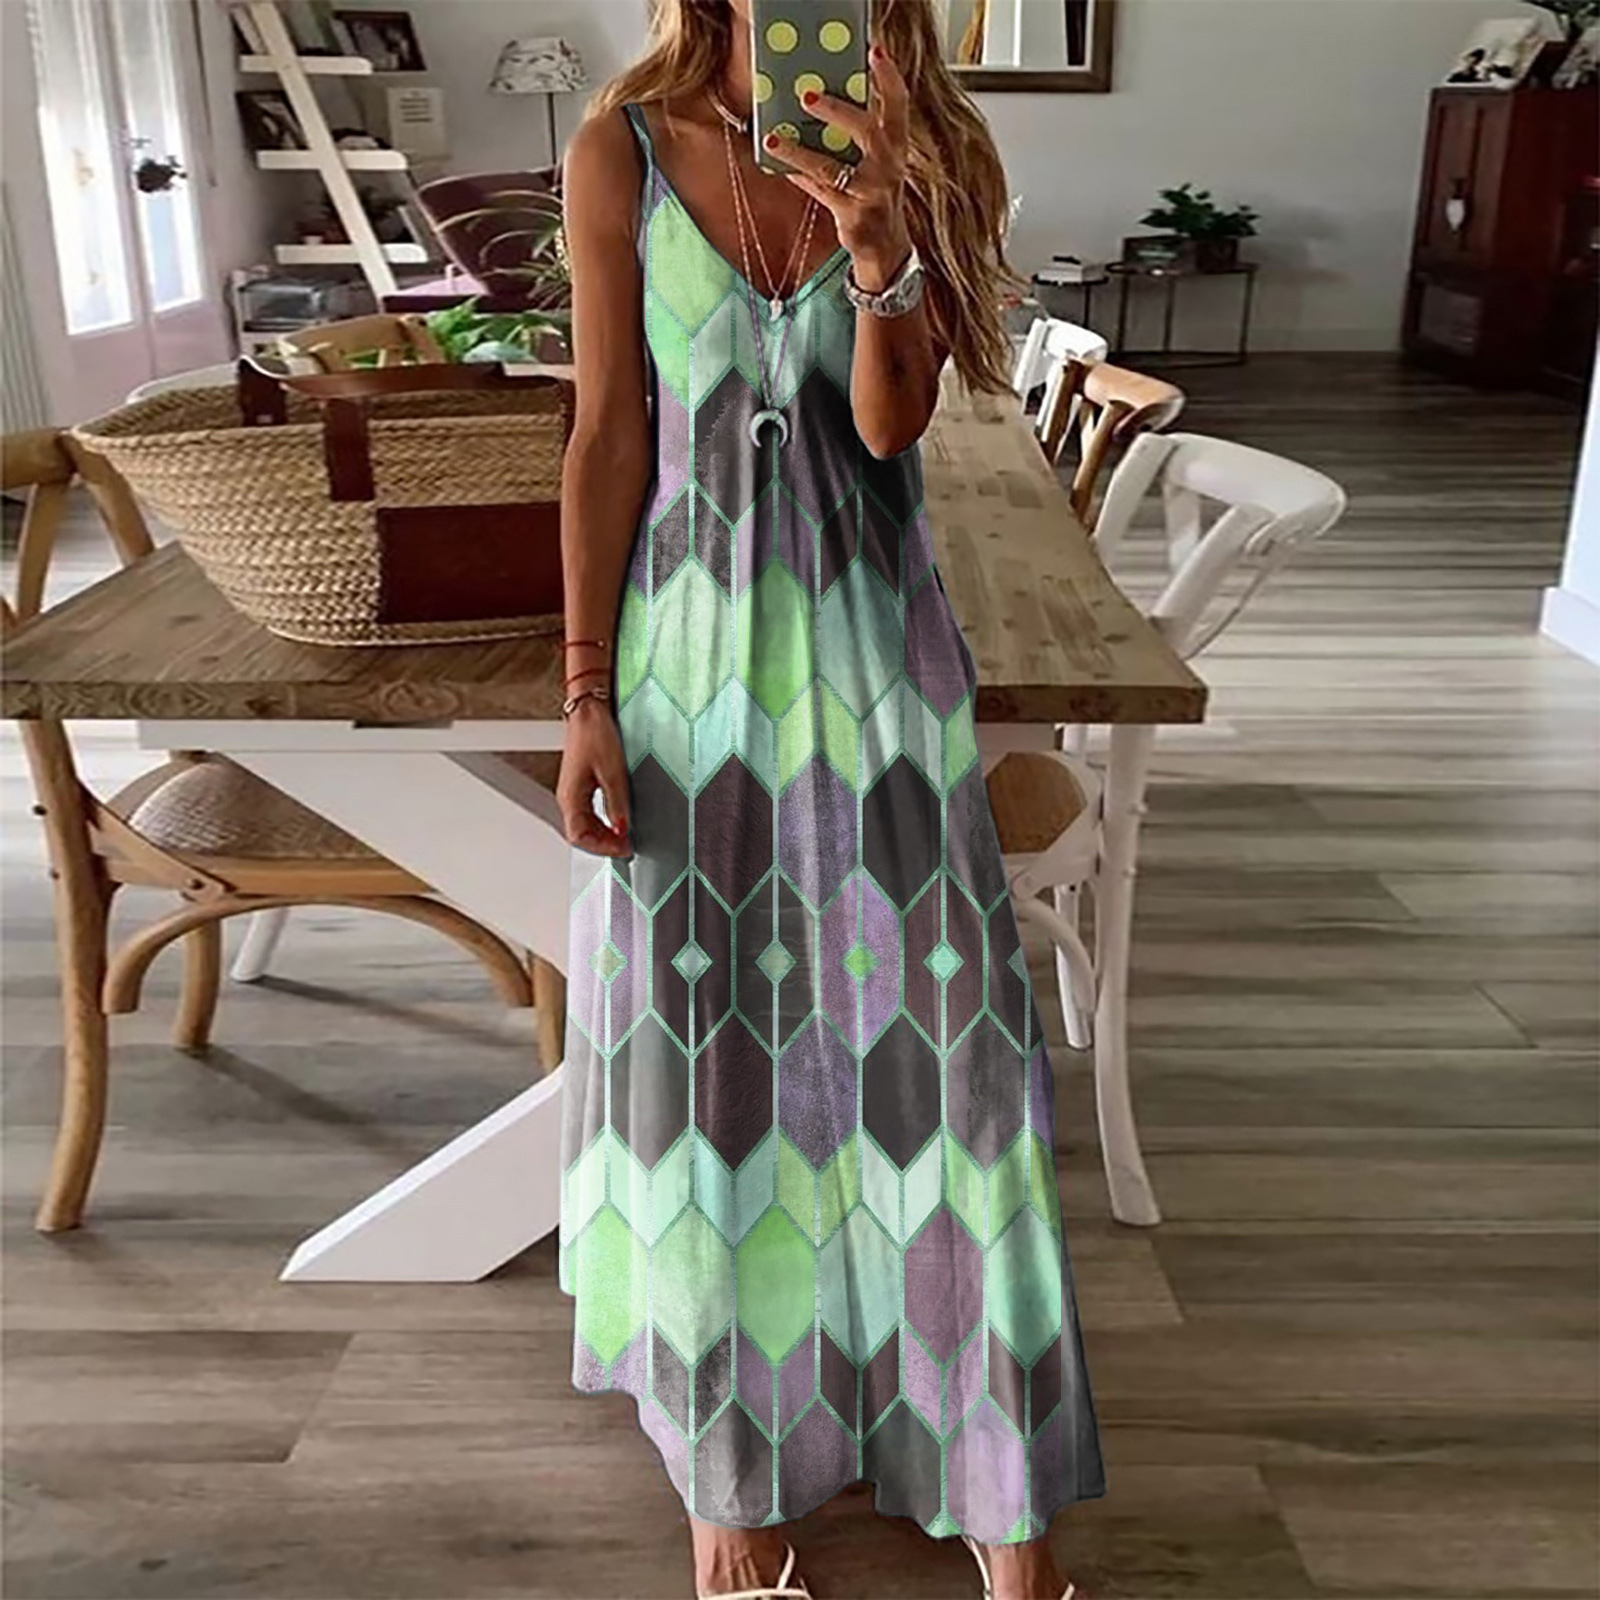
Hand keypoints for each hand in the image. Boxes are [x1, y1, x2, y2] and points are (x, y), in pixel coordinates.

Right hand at [557, 698, 630, 856]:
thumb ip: (617, 804)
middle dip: (604, 844)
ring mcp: (573, 792)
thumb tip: (622, 829)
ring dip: (603, 835)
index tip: (623, 849)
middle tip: (627, 847)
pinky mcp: (581, 785)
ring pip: (584, 825)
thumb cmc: (595, 735)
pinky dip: (602, 823)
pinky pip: (588, 814)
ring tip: (624, 837)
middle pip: (581, 834)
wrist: (589, 712)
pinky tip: (617, 821)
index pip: (579, 836)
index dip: (601, 847)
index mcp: (570, 797)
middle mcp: (568, 797)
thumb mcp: (613, 772)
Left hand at [765, 42, 911, 290]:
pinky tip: (781, 163)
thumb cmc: (875, 195)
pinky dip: (800, 176)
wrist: (885, 248)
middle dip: (838, 110)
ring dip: (801, 151)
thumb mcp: (876, 161)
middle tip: (808, 95)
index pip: (899, 106)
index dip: (889, 78)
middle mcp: (889, 168)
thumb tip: (817, 100)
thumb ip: (857, 134)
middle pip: (868, 131)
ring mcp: (872, 193)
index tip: (875, 51)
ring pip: (833, 167)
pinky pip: (821, 191)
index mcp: (897, 147)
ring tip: (775, 137)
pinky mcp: (854, 216)